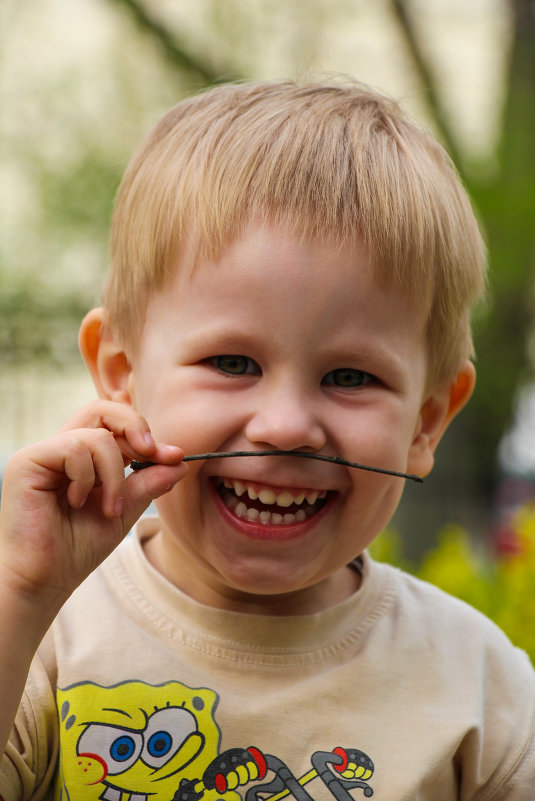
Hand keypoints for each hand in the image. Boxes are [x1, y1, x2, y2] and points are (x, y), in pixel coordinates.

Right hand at [0, 400, 186, 616]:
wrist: (46, 580)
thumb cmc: (77, 548)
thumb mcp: (124, 510)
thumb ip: (148, 483)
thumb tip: (180, 461)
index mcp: (81, 458)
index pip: (115, 425)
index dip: (147, 436)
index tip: (174, 457)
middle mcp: (60, 449)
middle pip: (102, 410)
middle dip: (135, 428)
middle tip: (151, 454)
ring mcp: (43, 453)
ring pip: (98, 437)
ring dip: (114, 475)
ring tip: (109, 508)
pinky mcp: (28, 461)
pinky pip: (75, 448)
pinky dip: (88, 478)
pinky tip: (77, 503)